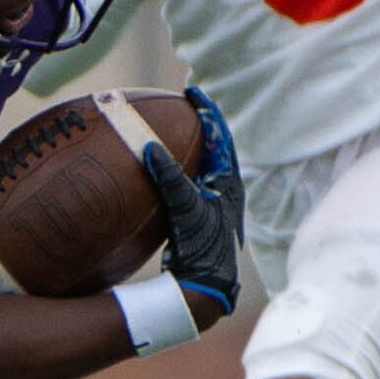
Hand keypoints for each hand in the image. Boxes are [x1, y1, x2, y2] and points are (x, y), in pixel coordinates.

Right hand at [142, 86, 243, 318]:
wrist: (207, 286)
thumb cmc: (203, 247)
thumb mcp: (185, 208)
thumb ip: (169, 177)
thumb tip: (149, 147)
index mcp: (230, 183)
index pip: (220, 137)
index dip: (207, 113)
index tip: (191, 93)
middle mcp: (226, 191)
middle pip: (215, 148)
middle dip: (201, 126)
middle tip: (185, 106)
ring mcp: (215, 206)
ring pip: (204, 166)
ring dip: (192, 148)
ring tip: (176, 131)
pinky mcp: (203, 219)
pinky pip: (191, 184)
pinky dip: (179, 171)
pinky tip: (161, 174)